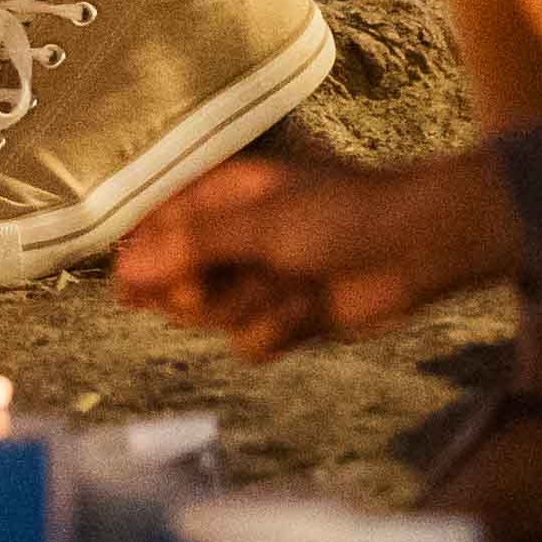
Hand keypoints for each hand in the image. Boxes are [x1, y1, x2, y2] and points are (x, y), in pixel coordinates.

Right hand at [111, 154, 491, 360]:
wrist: (418, 251)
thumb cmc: (342, 216)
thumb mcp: (261, 224)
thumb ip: (190, 247)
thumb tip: (123, 271)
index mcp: (217, 198)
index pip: (150, 228)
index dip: (139, 261)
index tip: (133, 288)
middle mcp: (228, 240)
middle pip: (172, 284)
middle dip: (200, 294)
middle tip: (226, 285)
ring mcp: (254, 281)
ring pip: (209, 318)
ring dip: (249, 310)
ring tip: (289, 287)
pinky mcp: (280, 319)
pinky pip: (247, 344)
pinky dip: (277, 331)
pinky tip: (308, 310)